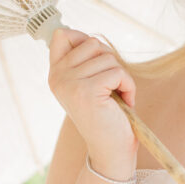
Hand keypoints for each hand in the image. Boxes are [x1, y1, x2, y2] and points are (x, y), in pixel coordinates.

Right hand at [48, 28, 137, 171]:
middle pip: (93, 43)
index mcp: (55, 74)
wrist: (110, 150)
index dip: (84, 39)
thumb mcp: (89, 82)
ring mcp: (70, 84)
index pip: (62, 35)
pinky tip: (124, 102)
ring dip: (121, 77)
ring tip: (116, 97)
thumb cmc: (106, 114)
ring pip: (108, 57)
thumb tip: (81, 33)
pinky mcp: (87, 91)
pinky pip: (118, 72)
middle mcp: (57, 77)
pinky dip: (128, 86)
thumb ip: (84, 59)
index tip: (96, 59)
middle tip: (111, 86)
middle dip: (110, 62)